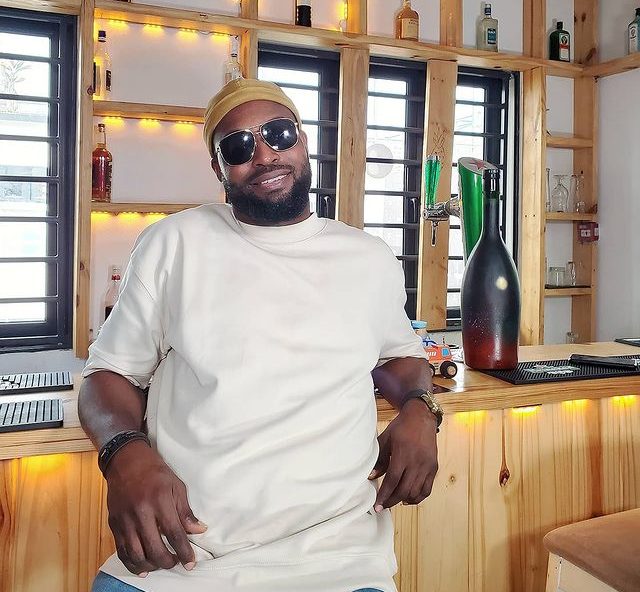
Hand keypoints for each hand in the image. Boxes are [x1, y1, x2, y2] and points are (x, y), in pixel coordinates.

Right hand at [104, 440, 207, 576]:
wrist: (126, 461)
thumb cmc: (155, 472)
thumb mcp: (176, 486)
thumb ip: (186, 511)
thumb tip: (199, 530)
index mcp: (160, 500)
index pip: (174, 533)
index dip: (184, 551)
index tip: (190, 563)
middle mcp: (141, 512)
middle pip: (155, 548)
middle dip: (168, 561)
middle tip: (175, 562)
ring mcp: (125, 520)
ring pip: (137, 554)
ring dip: (151, 565)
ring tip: (160, 564)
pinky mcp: (114, 524)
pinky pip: (122, 551)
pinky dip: (132, 563)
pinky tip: (142, 566)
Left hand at [368, 398, 438, 510]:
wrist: (421, 417)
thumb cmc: (401, 427)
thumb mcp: (386, 440)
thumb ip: (379, 460)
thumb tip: (371, 477)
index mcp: (403, 454)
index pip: (392, 481)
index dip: (384, 495)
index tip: (377, 505)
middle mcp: (417, 462)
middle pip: (404, 489)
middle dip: (392, 501)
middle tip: (383, 506)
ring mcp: (427, 465)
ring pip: (416, 491)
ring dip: (404, 499)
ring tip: (394, 501)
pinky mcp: (434, 467)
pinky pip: (427, 488)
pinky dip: (418, 497)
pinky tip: (409, 498)